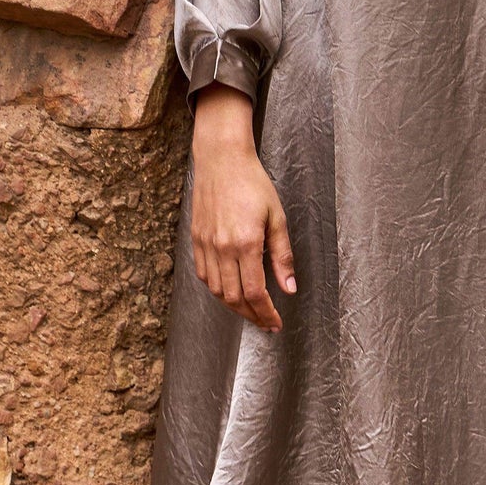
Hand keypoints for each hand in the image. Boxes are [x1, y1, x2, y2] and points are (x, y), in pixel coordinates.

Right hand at [190, 84, 295, 331]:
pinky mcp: (196, 240)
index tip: (275, 324)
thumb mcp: (277, 217)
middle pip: (235, 298)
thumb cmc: (253, 184)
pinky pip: (204, 276)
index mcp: (246, 243)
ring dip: (234, 306)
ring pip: (217, 291)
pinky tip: (230, 290)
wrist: (221, 160)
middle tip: (265, 322)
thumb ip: (282, 255)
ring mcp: (206, 245)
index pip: (255, 293)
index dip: (266, 313)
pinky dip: (217, 289)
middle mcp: (222, 248)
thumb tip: (289, 288)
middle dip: (252, 315)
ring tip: (250, 311)